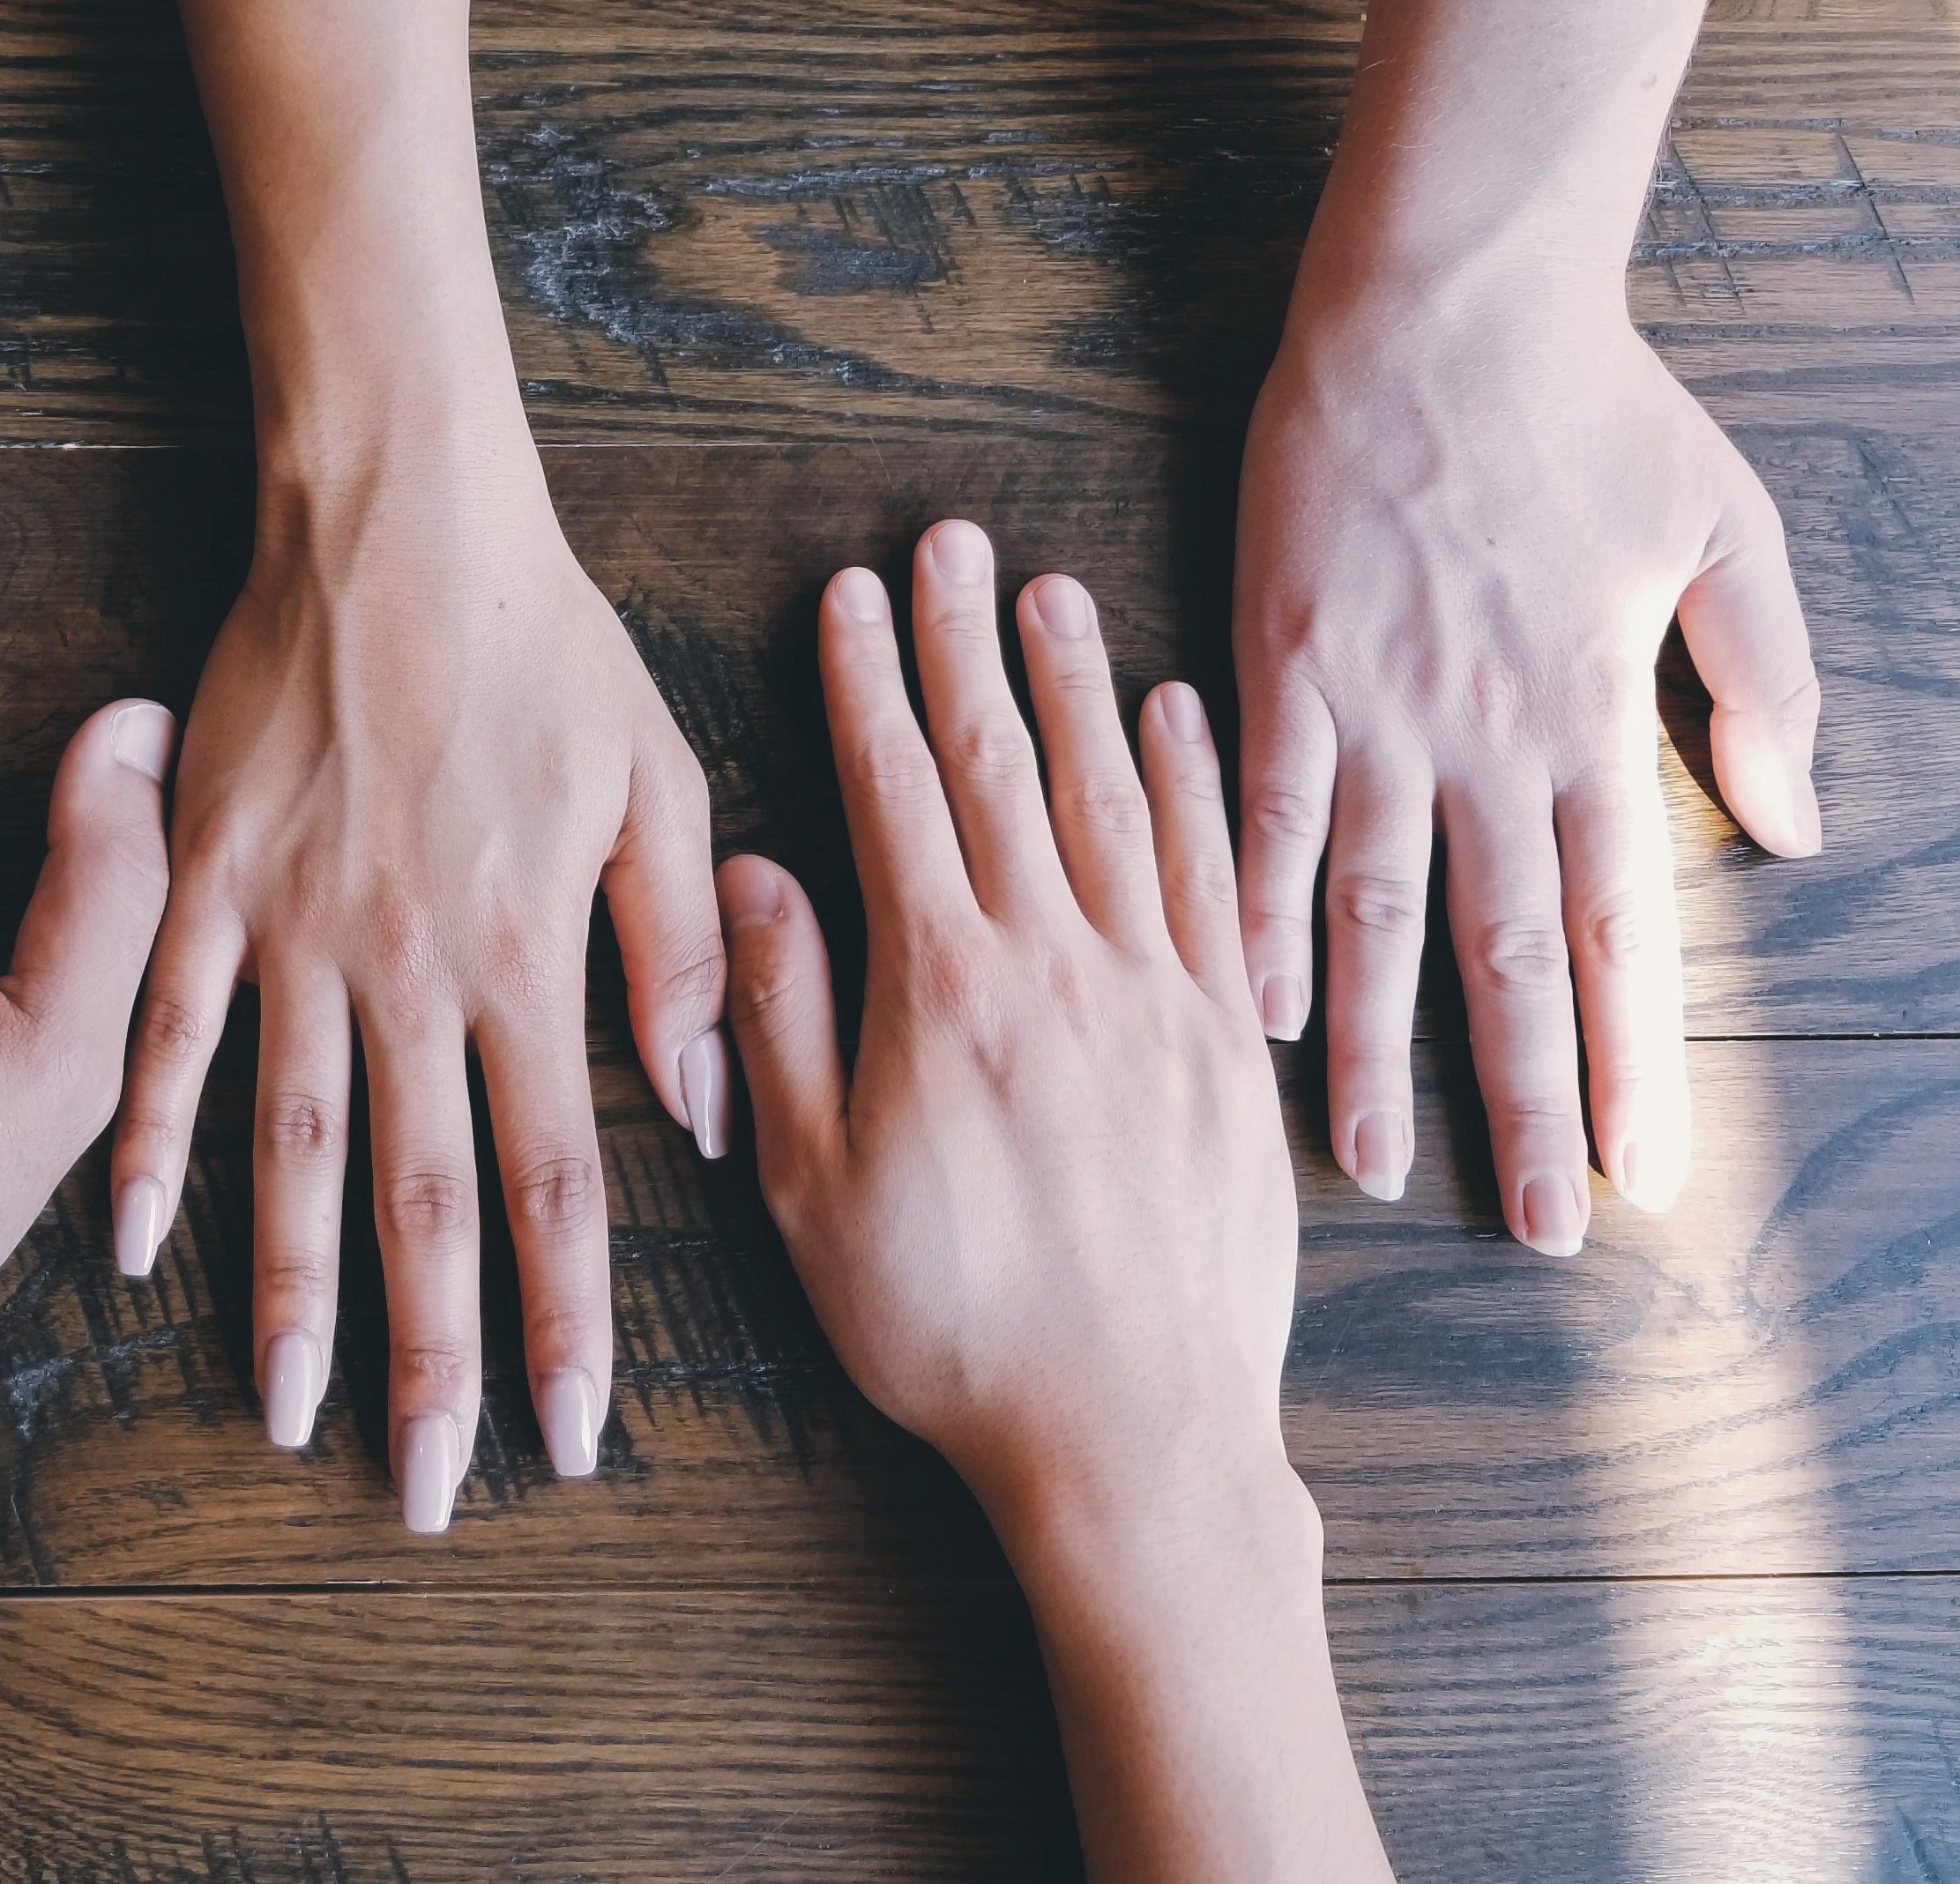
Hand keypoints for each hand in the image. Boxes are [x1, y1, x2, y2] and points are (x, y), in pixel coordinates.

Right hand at [107, 431, 724, 1531]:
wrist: (396, 516)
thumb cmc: (544, 642)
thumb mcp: (657, 781)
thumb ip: (678, 953)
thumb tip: (706, 1112)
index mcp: (526, 956)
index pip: (558, 1181)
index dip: (567, 1321)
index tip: (571, 1436)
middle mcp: (409, 970)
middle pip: (422, 1200)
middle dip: (432, 1358)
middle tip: (427, 1489)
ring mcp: (294, 931)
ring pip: (291, 1147)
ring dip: (289, 1291)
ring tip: (285, 1411)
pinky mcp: (205, 882)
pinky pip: (167, 1034)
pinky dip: (146, 1142)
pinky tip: (131, 1243)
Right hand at [719, 521, 1288, 1517]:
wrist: (1136, 1437)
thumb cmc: (950, 1328)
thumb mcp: (810, 1188)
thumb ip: (777, 1019)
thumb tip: (750, 874)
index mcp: (943, 992)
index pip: (896, 794)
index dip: (868, 683)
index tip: (854, 592)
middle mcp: (1059, 966)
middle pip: (1004, 768)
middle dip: (968, 646)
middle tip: (955, 541)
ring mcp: (1159, 998)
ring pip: (1115, 802)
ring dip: (1078, 688)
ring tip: (1053, 592)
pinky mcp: (1228, 1047)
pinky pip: (1215, 881)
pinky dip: (1195, 787)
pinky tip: (1179, 720)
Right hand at [1234, 287, 1821, 1248]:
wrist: (1444, 306)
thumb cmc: (1593, 407)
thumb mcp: (1728, 532)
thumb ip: (1763, 686)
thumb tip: (1793, 831)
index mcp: (1593, 719)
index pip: (1618, 927)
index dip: (1632, 1061)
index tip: (1644, 1175)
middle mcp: (1486, 739)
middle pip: (1503, 955)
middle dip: (1523, 1102)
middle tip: (1534, 1228)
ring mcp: (1375, 708)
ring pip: (1377, 912)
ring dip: (1374, 1050)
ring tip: (1367, 1165)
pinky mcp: (1283, 664)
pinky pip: (1265, 814)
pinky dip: (1257, 914)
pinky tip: (1248, 1007)